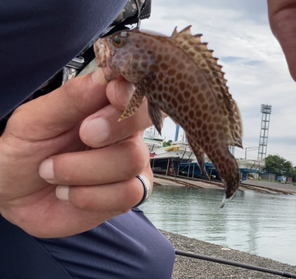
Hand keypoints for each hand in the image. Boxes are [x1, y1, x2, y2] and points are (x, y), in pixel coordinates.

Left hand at [0, 69, 153, 237]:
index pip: (137, 90)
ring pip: (131, 161)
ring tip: (51, 171)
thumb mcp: (34, 120)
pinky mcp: (128, 196)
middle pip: (141, 123)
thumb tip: (105, 75)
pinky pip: (127, 194)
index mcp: (106, 106)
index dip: (131, 92)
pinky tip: (67, 193)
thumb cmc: (25, 151)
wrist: (13, 196)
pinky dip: (88, 196)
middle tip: (83, 134)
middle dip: (111, 127)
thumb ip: (71, 98)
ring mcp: (131, 165)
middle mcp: (125, 133)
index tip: (112, 93)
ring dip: (81, 169)